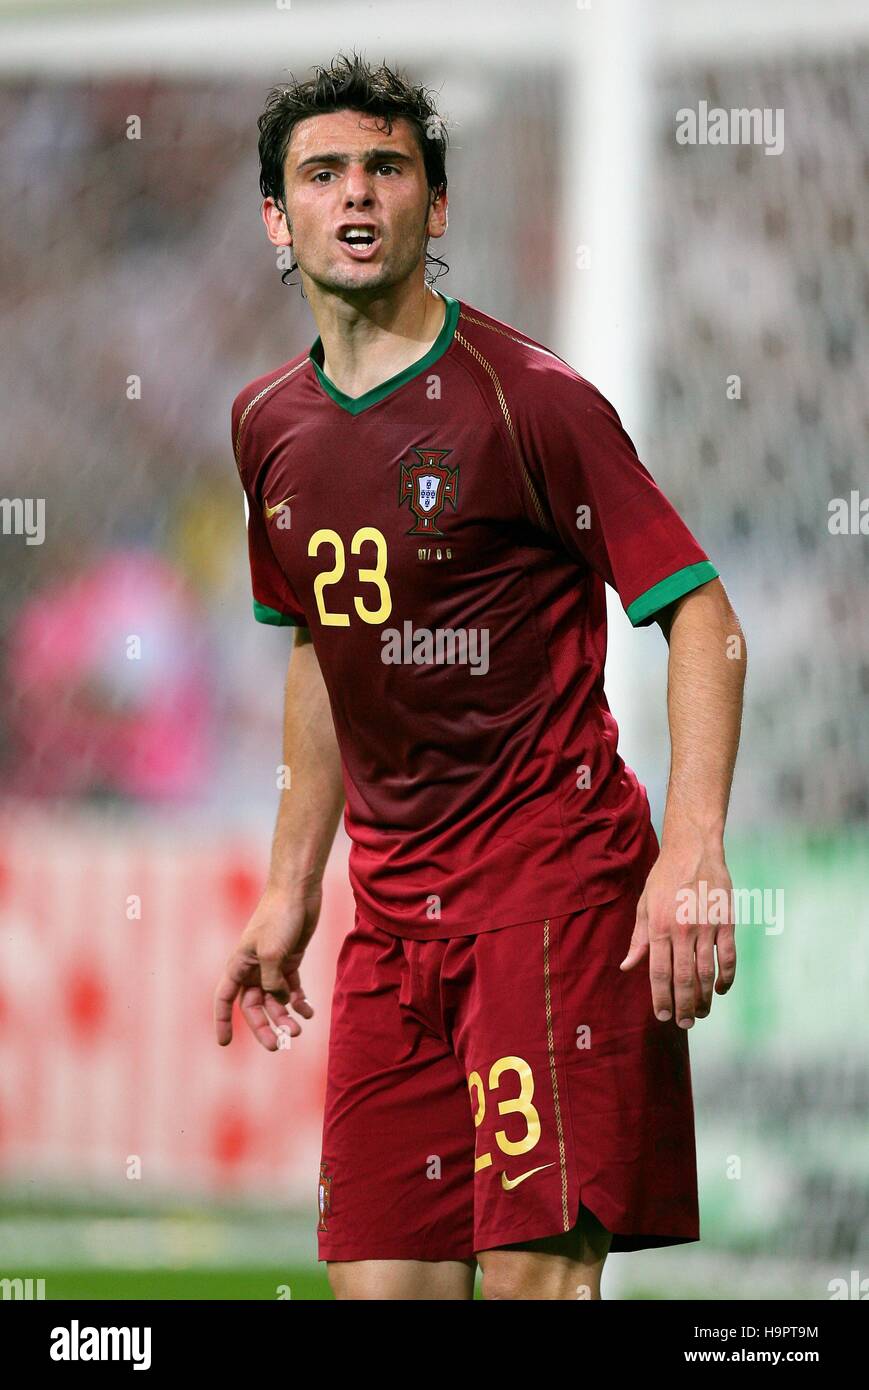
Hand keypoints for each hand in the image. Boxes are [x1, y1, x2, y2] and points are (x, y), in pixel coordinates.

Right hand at [214, 885, 320, 1050]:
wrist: (298, 891)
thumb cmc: (279, 917)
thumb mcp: (272, 953)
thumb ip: (272, 981)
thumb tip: (279, 999)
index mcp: (239, 965)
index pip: (225, 998)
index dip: (223, 1021)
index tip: (225, 1043)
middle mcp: (253, 968)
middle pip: (254, 1006)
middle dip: (264, 1026)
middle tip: (278, 1046)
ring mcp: (272, 965)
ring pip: (275, 999)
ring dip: (285, 1015)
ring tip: (299, 1029)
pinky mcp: (290, 960)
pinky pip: (292, 987)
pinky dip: (299, 1001)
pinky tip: (309, 1011)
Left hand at [619, 843, 736, 1026]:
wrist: (694, 850)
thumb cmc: (665, 878)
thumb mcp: (644, 905)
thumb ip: (639, 938)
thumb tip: (626, 966)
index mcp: (659, 927)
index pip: (658, 972)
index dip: (660, 997)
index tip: (662, 1015)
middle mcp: (682, 930)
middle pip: (684, 979)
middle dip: (683, 1006)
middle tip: (683, 1024)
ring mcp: (707, 927)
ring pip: (706, 973)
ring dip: (704, 998)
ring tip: (700, 1014)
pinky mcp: (726, 922)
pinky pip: (728, 957)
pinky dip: (726, 977)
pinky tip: (720, 990)